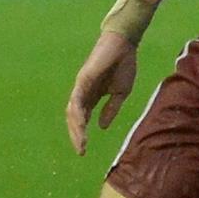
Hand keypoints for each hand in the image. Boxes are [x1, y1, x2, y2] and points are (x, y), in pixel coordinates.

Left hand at [66, 32, 138, 155]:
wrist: (125, 46)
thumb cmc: (123, 66)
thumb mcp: (120, 93)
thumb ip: (111, 109)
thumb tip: (102, 127)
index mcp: (92, 96)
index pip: (82, 118)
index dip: (81, 134)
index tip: (84, 151)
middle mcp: (83, 93)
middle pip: (74, 117)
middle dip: (76, 135)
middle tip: (80, 151)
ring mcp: (81, 85)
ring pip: (73, 111)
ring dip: (76, 128)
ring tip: (81, 143)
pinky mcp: (83, 79)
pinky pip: (77, 98)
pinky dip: (78, 112)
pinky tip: (81, 124)